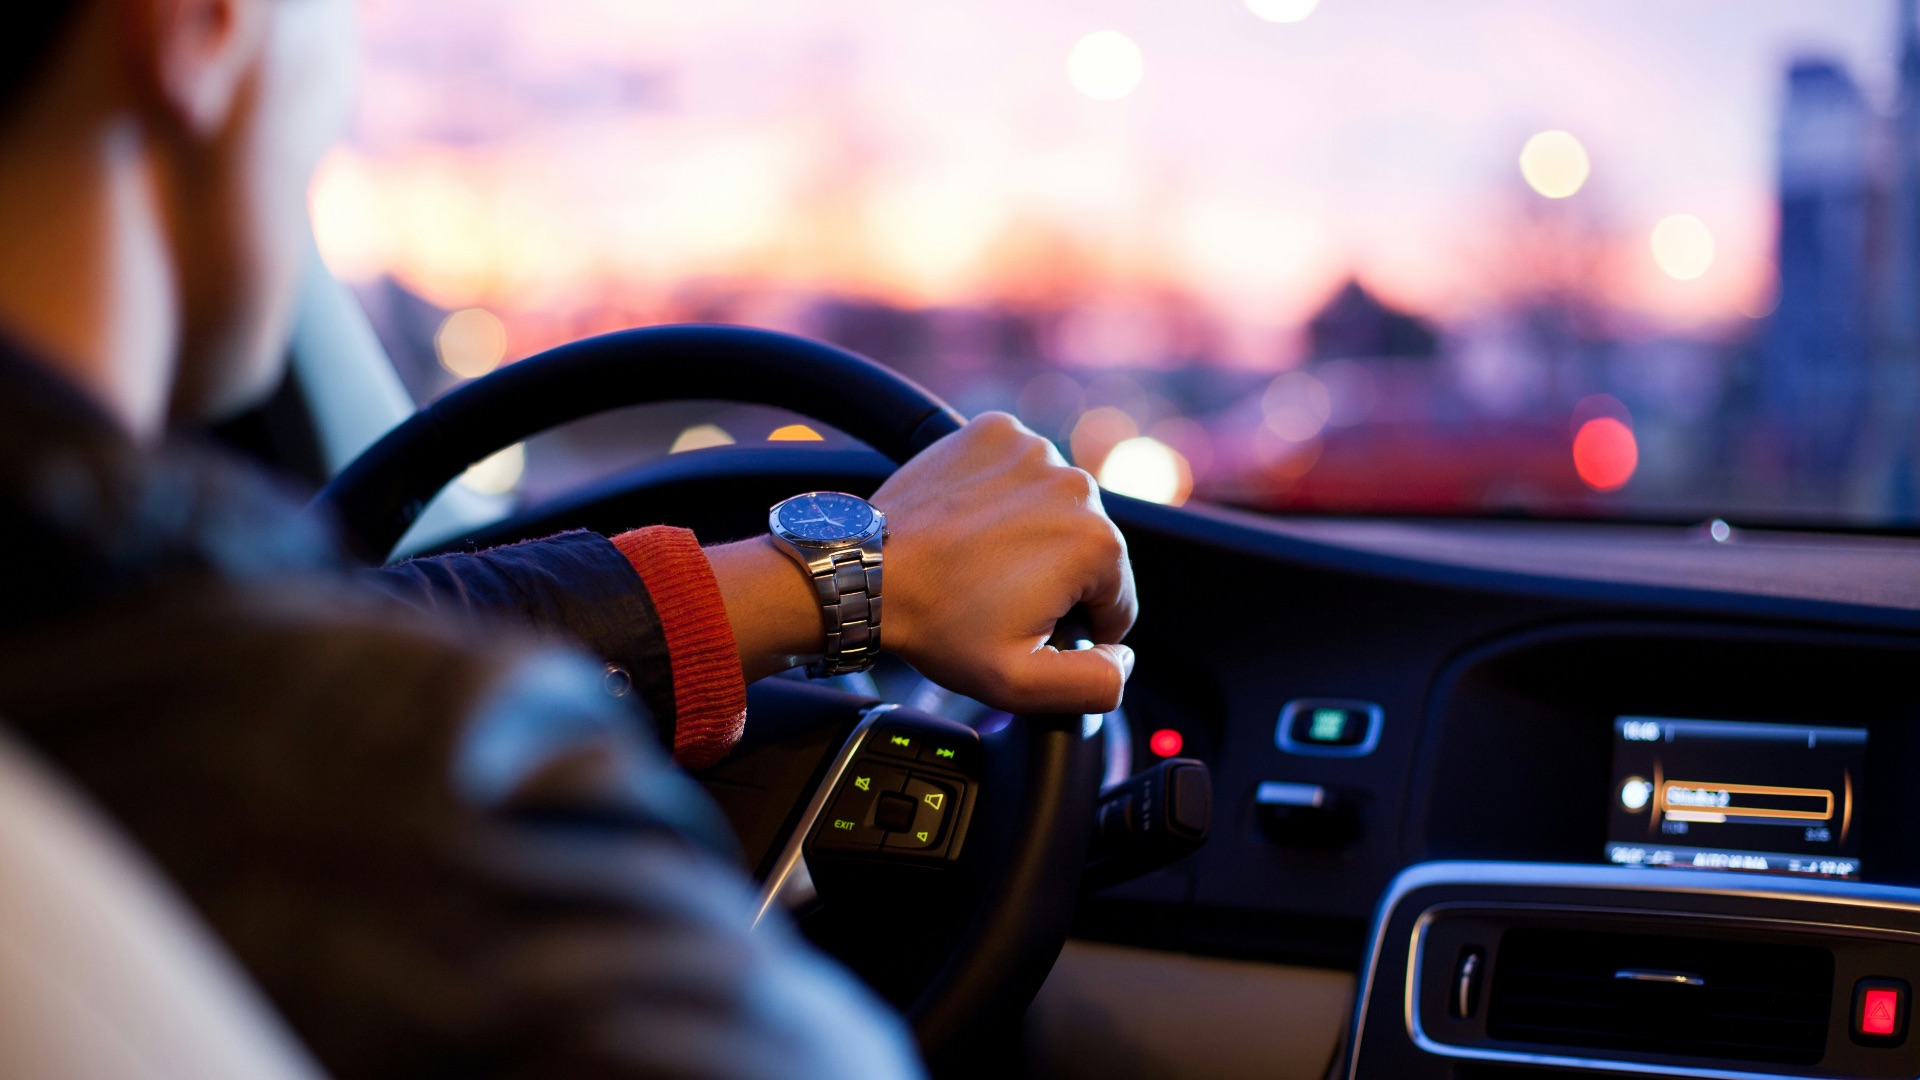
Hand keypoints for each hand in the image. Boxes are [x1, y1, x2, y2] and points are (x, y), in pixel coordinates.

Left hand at [708, 412, 1136, 713]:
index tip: (1027, 625)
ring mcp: (1034, 449)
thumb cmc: (938, 625)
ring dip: (1032, 533)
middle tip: (996, 596)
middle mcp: (1076, 484)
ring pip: (1056, 507)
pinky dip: (1005, 493)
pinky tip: (972, 523)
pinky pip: (1021, 469)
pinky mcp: (996, 431)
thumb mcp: (1022, 684)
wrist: (867, 572)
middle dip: (1055, 577)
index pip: (1117, 600)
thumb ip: (1096, 683)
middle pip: (1089, 549)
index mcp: (1096, 543)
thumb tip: (1124, 657)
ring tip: (980, 560)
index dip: (1077, 627)